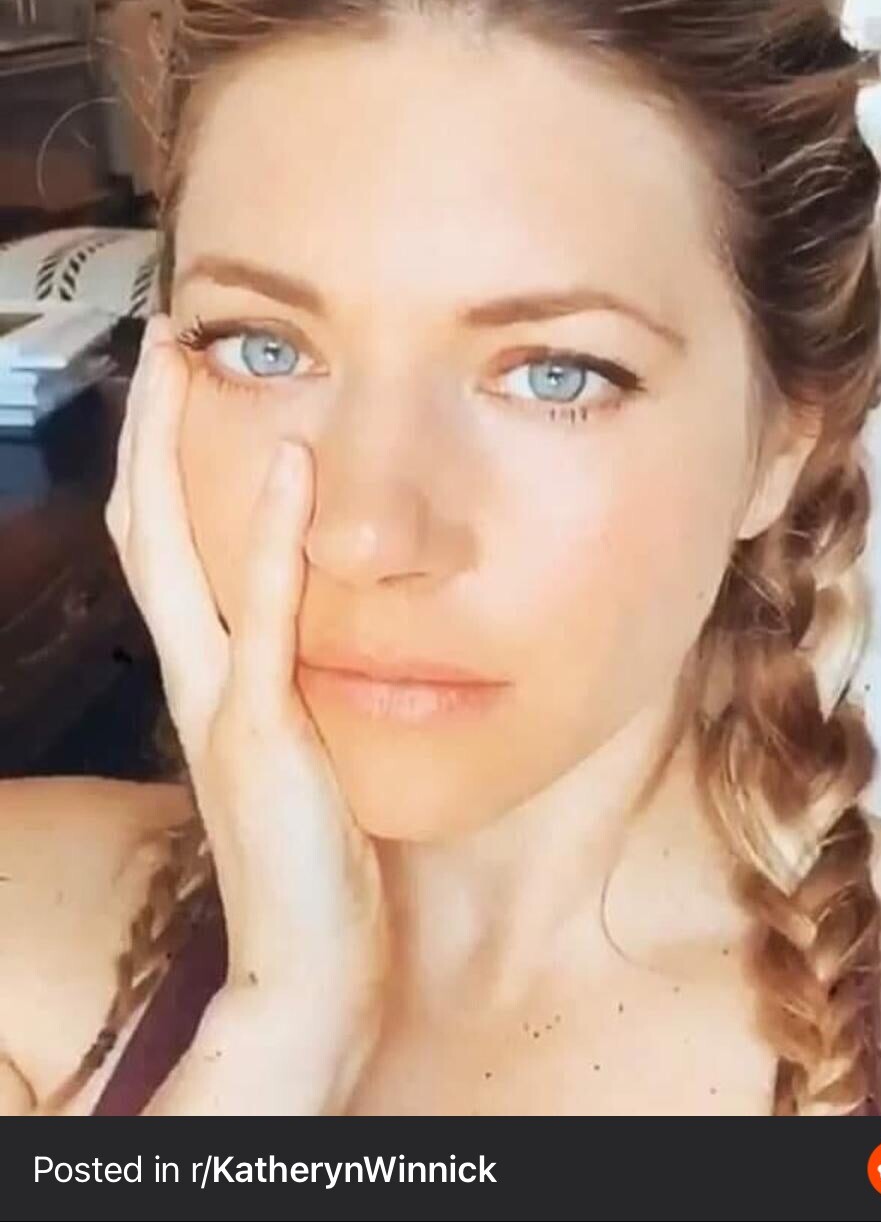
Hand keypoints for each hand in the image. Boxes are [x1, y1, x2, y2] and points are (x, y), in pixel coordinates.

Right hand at [105, 314, 386, 1065]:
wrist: (306, 962)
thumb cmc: (312, 857)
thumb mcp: (295, 746)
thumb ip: (288, 683)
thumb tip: (312, 621)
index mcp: (207, 674)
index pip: (164, 549)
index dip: (158, 465)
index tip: (180, 384)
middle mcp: (195, 675)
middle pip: (145, 530)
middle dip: (148, 433)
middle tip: (163, 341)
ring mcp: (221, 701)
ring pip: (175, 557)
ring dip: (176, 454)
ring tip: (188, 362)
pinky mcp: (263, 733)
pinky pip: (264, 620)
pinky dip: (273, 540)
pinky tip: (290, 463)